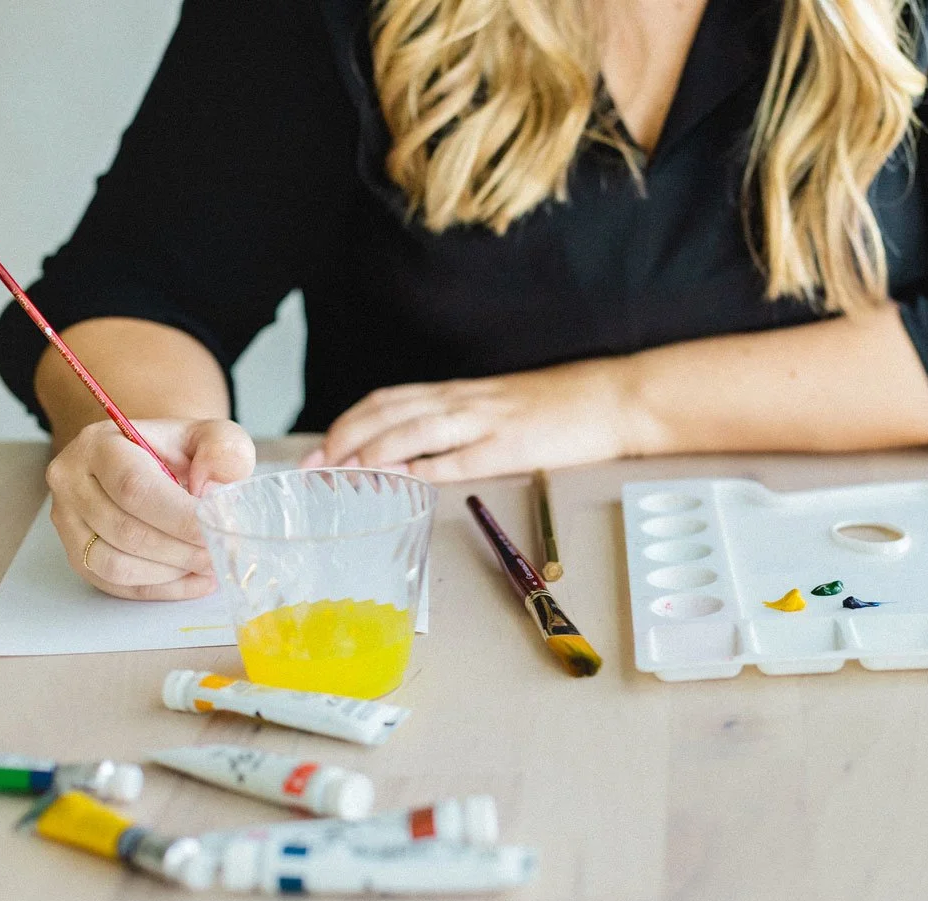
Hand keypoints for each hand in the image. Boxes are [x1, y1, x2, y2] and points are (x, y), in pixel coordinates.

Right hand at [46, 419, 255, 599]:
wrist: (158, 462)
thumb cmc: (185, 451)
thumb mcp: (214, 436)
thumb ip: (224, 451)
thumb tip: (213, 489)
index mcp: (102, 444)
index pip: (134, 488)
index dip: (179, 518)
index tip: (217, 531)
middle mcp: (72, 481)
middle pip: (124, 530)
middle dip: (181, 549)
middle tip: (220, 553)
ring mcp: (68, 521)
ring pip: (113, 564)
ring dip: (170, 573)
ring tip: (209, 565)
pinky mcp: (77, 553)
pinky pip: (114, 585)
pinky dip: (160, 589)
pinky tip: (195, 579)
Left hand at [302, 358, 644, 481]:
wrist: (613, 398)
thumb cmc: (562, 405)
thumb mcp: (502, 406)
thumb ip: (463, 423)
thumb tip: (422, 450)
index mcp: (461, 393)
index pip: (390, 400)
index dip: (349, 422)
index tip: (319, 448)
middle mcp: (466, 401)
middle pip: (390, 411)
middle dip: (346, 436)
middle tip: (315, 464)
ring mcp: (488, 422)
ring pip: (417, 428)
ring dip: (376, 449)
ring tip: (344, 469)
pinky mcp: (513, 446)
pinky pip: (462, 458)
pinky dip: (428, 468)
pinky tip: (403, 481)